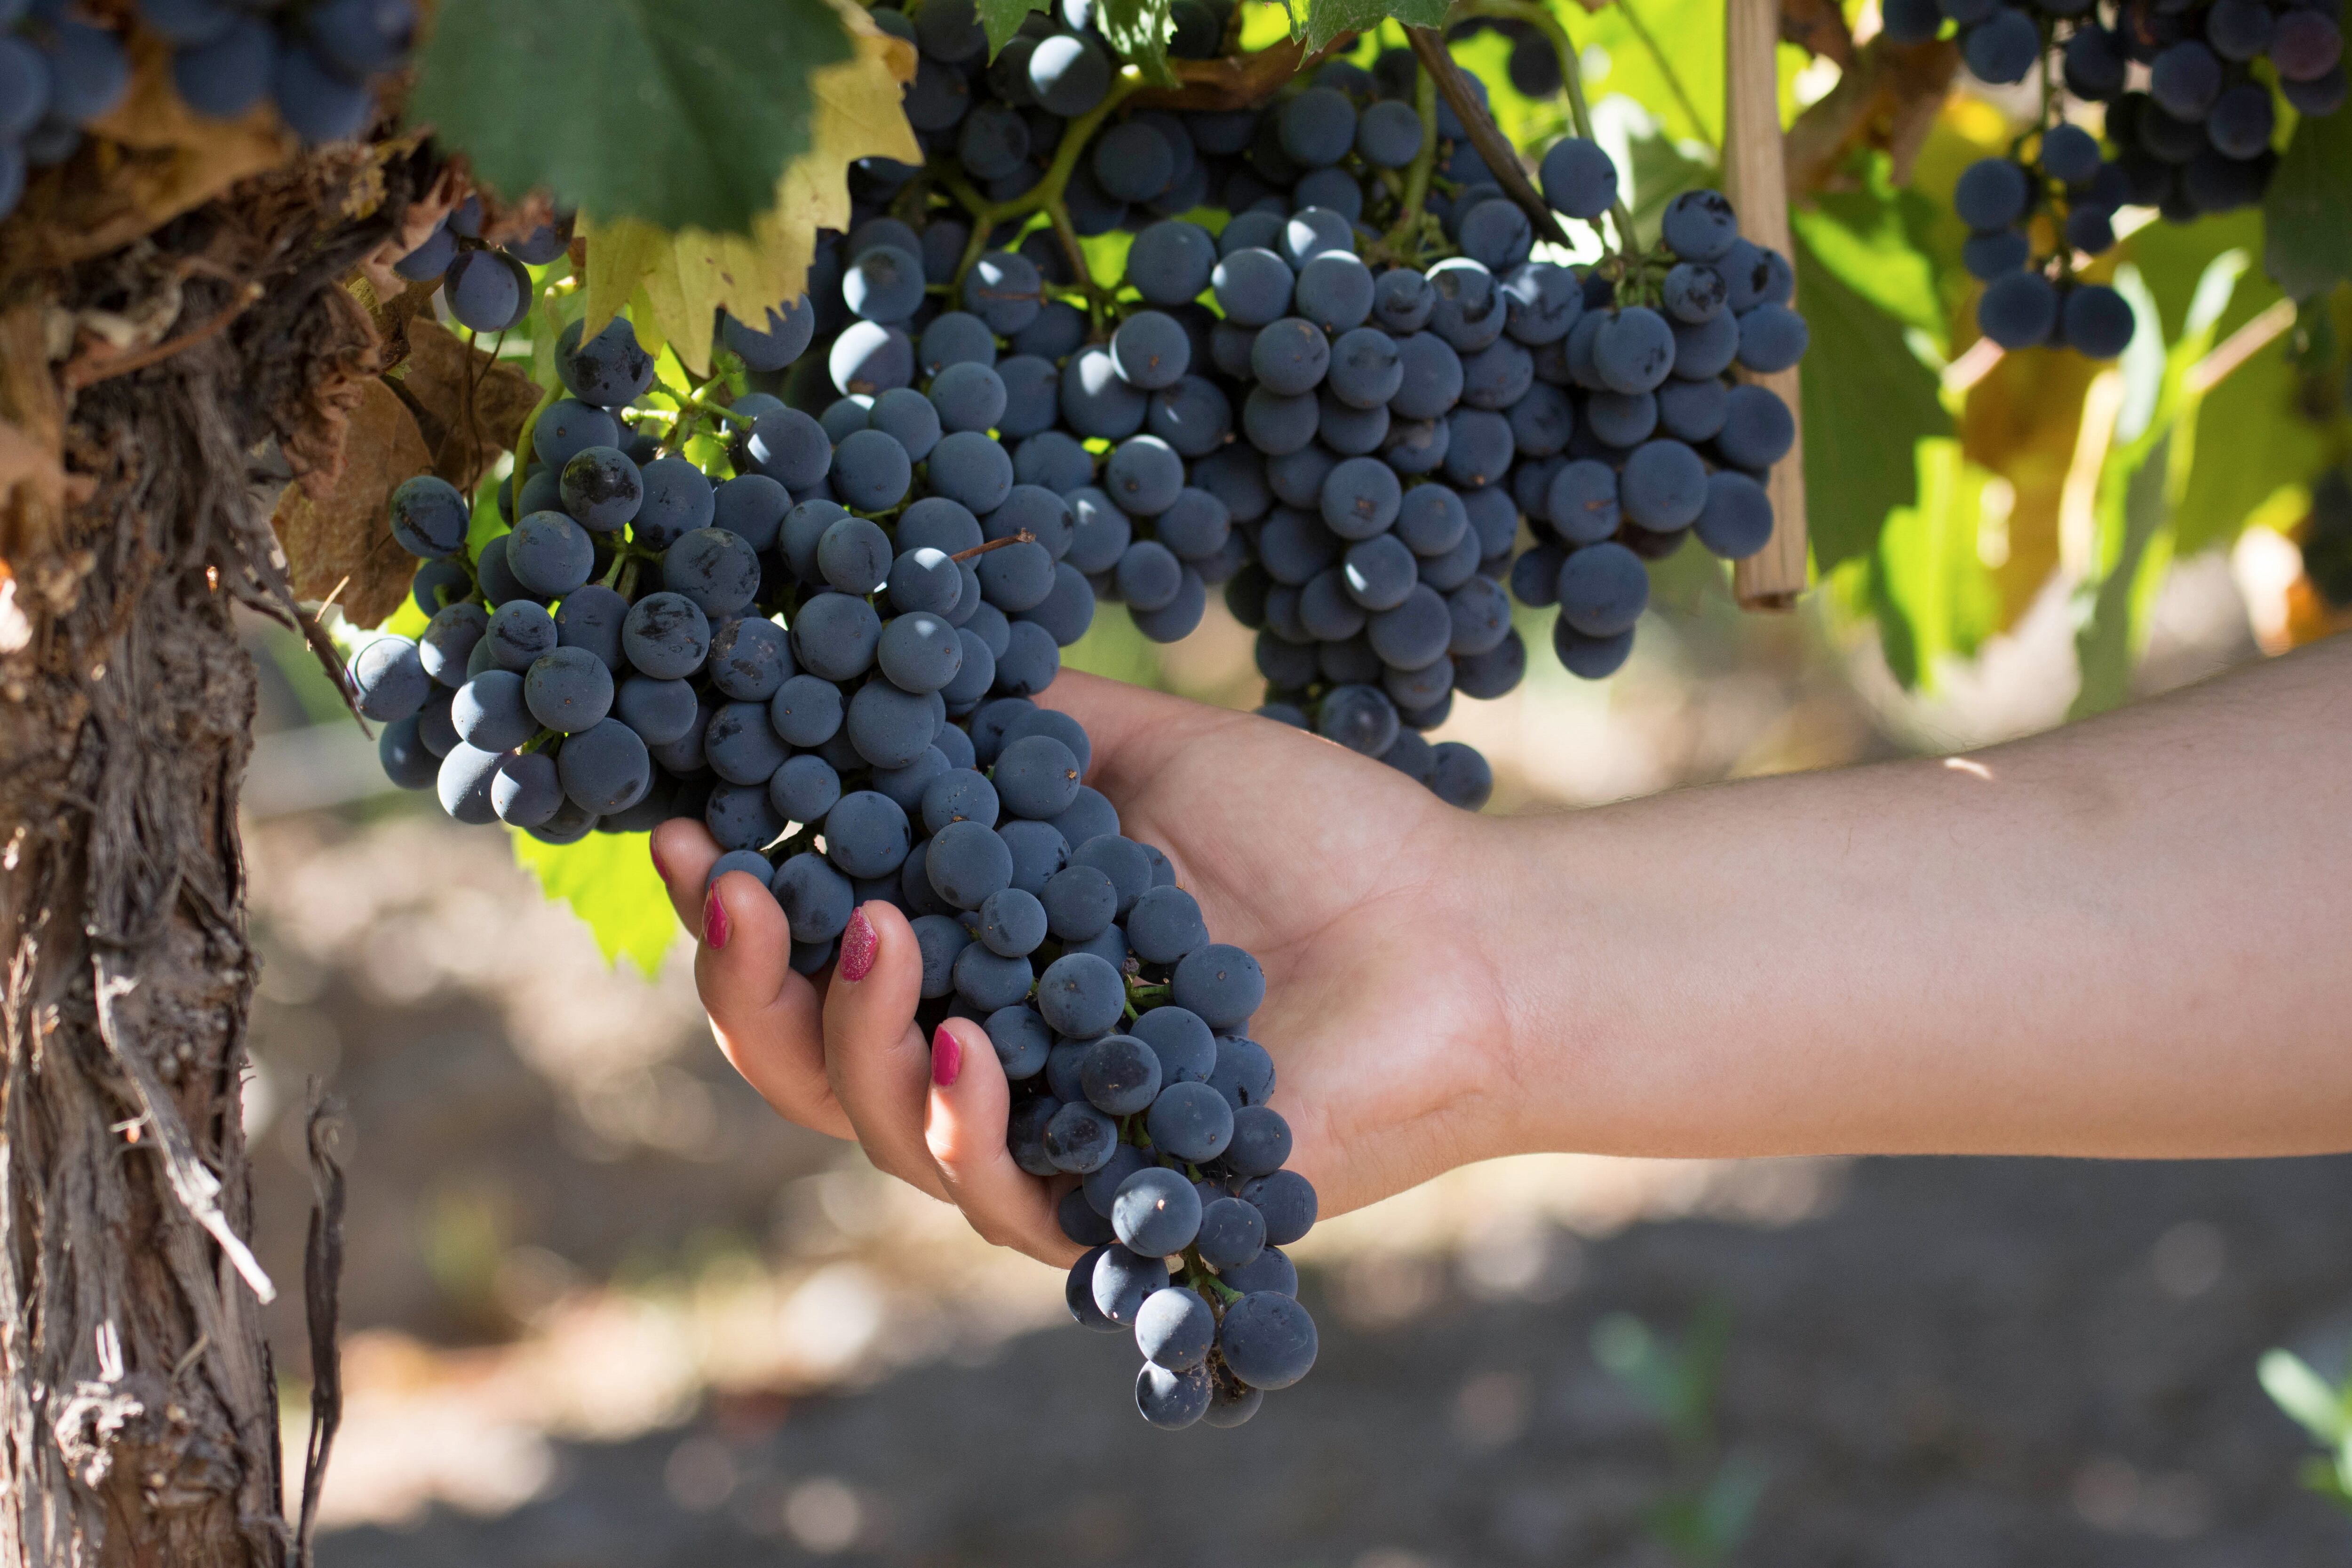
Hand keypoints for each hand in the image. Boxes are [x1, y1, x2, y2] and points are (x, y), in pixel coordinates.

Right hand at [650, 671, 1524, 1265]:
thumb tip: (896, 653)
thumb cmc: (1321, 844)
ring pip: (884, 1131)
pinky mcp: (1118, 1212)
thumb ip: (1024, 725)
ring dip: (856, 1038)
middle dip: (747, 980)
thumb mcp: (1148, 756)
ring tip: (873, 936)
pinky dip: (968, 1126)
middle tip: (730, 881)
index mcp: (973, 968)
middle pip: (808, 1063)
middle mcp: (985, 1071)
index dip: (732, 906)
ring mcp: (1044, 1150)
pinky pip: (1002, 1199)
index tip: (683, 820)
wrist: (1463, 935)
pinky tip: (970, 1043)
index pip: (810, 959)